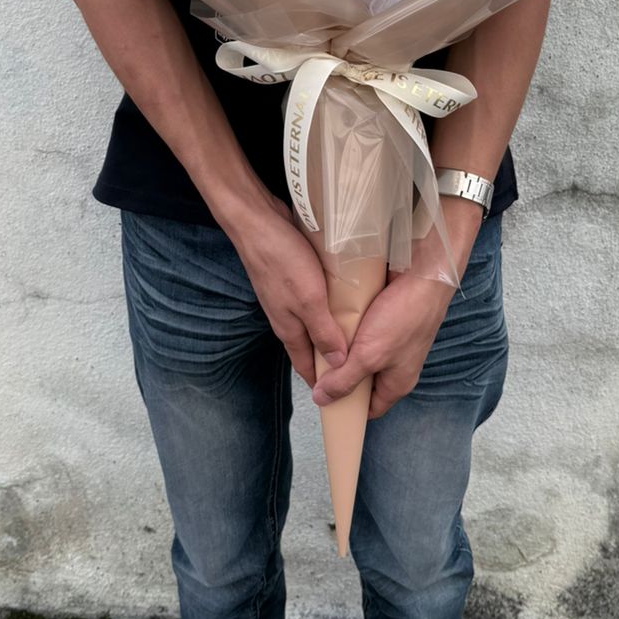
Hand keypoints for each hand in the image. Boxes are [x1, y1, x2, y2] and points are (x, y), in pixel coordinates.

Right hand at [224, 189, 347, 387]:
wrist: (257, 222)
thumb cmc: (281, 260)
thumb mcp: (309, 300)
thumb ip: (324, 331)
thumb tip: (340, 364)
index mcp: (288, 328)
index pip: (306, 366)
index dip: (323, 382)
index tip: (342, 396)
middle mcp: (286, 316)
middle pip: (311, 345)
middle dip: (332, 357)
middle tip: (361, 362)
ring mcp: (288, 296)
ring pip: (313, 321)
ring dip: (332, 329)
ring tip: (361, 332)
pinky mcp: (293, 276)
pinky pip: (314, 299)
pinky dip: (329, 305)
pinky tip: (347, 298)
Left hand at [311, 196, 482, 418]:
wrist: (424, 273)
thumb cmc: (404, 317)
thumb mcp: (369, 355)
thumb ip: (345, 379)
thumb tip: (322, 399)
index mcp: (396, 382)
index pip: (368, 407)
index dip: (347, 409)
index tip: (322, 402)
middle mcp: (395, 363)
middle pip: (361, 377)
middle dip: (339, 373)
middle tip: (313, 367)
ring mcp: (391, 338)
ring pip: (360, 350)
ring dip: (341, 347)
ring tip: (317, 341)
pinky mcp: (385, 316)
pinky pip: (362, 328)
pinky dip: (347, 325)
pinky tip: (330, 319)